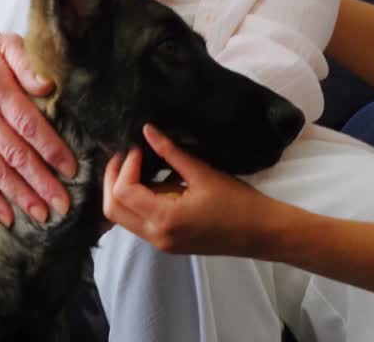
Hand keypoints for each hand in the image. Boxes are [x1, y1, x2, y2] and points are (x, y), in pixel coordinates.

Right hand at [0, 30, 73, 227]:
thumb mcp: (9, 45)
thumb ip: (29, 63)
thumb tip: (49, 86)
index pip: (28, 125)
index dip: (51, 149)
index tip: (71, 169)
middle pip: (14, 154)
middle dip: (40, 182)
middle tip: (63, 204)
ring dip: (19, 196)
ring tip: (42, 215)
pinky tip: (7, 217)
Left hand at [103, 124, 275, 256]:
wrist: (261, 233)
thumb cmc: (238, 203)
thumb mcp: (203, 173)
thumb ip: (171, 152)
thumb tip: (147, 130)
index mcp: (165, 219)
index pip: (123, 192)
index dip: (125, 166)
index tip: (139, 148)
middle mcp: (156, 236)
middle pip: (112, 210)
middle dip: (112, 179)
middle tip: (125, 154)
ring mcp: (161, 243)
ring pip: (123, 217)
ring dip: (123, 190)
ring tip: (138, 164)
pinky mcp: (167, 242)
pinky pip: (139, 221)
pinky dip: (137, 200)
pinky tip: (152, 180)